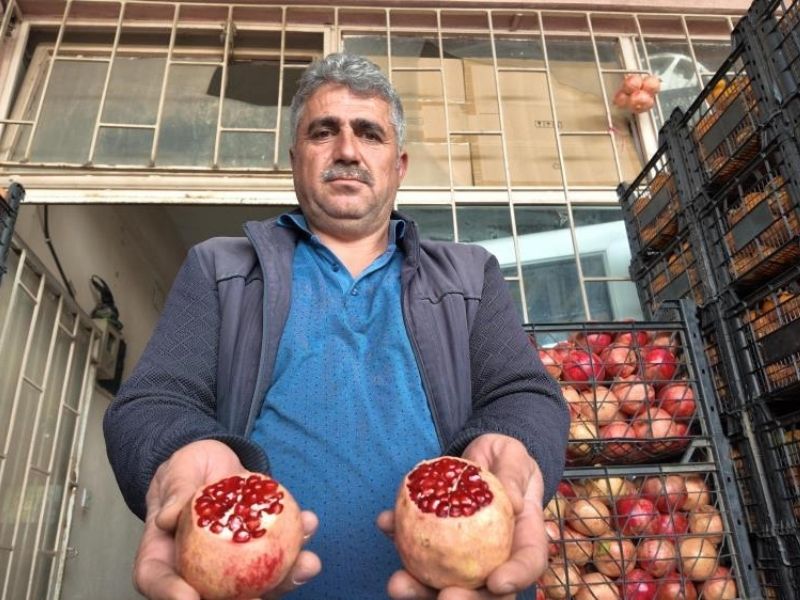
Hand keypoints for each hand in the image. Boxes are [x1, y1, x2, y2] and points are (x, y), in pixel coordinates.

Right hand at [133, 439, 321, 599]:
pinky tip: (310, 523)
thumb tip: (167, 517)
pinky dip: (299, 541)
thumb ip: (175, 491)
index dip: (171, 596)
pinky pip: (281, 552)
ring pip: (258, 583)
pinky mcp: (260, 547)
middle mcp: (197, 569)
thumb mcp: (177, 471)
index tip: (192, 598)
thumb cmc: (186, 472)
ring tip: (308, 563)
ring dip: (287, 577)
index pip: (159, 582)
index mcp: (163, 555)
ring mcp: (232, 563)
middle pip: (215, 596)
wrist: (213, 464)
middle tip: (259, 598)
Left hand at [377, 434, 546, 598]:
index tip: (496, 582)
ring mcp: (464, 556)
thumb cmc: (505, 460)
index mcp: (524, 538)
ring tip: (398, 584)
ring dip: (420, 590)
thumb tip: (513, 502)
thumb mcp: (514, 456)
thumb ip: (514, 475)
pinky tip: (385, 524)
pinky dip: (398, 540)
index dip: (515, 579)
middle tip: (444, 596)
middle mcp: (496, 557)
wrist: (479, 458)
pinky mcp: (435, 544)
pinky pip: (416, 550)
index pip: (527, 565)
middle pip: (485, 591)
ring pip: (445, 584)